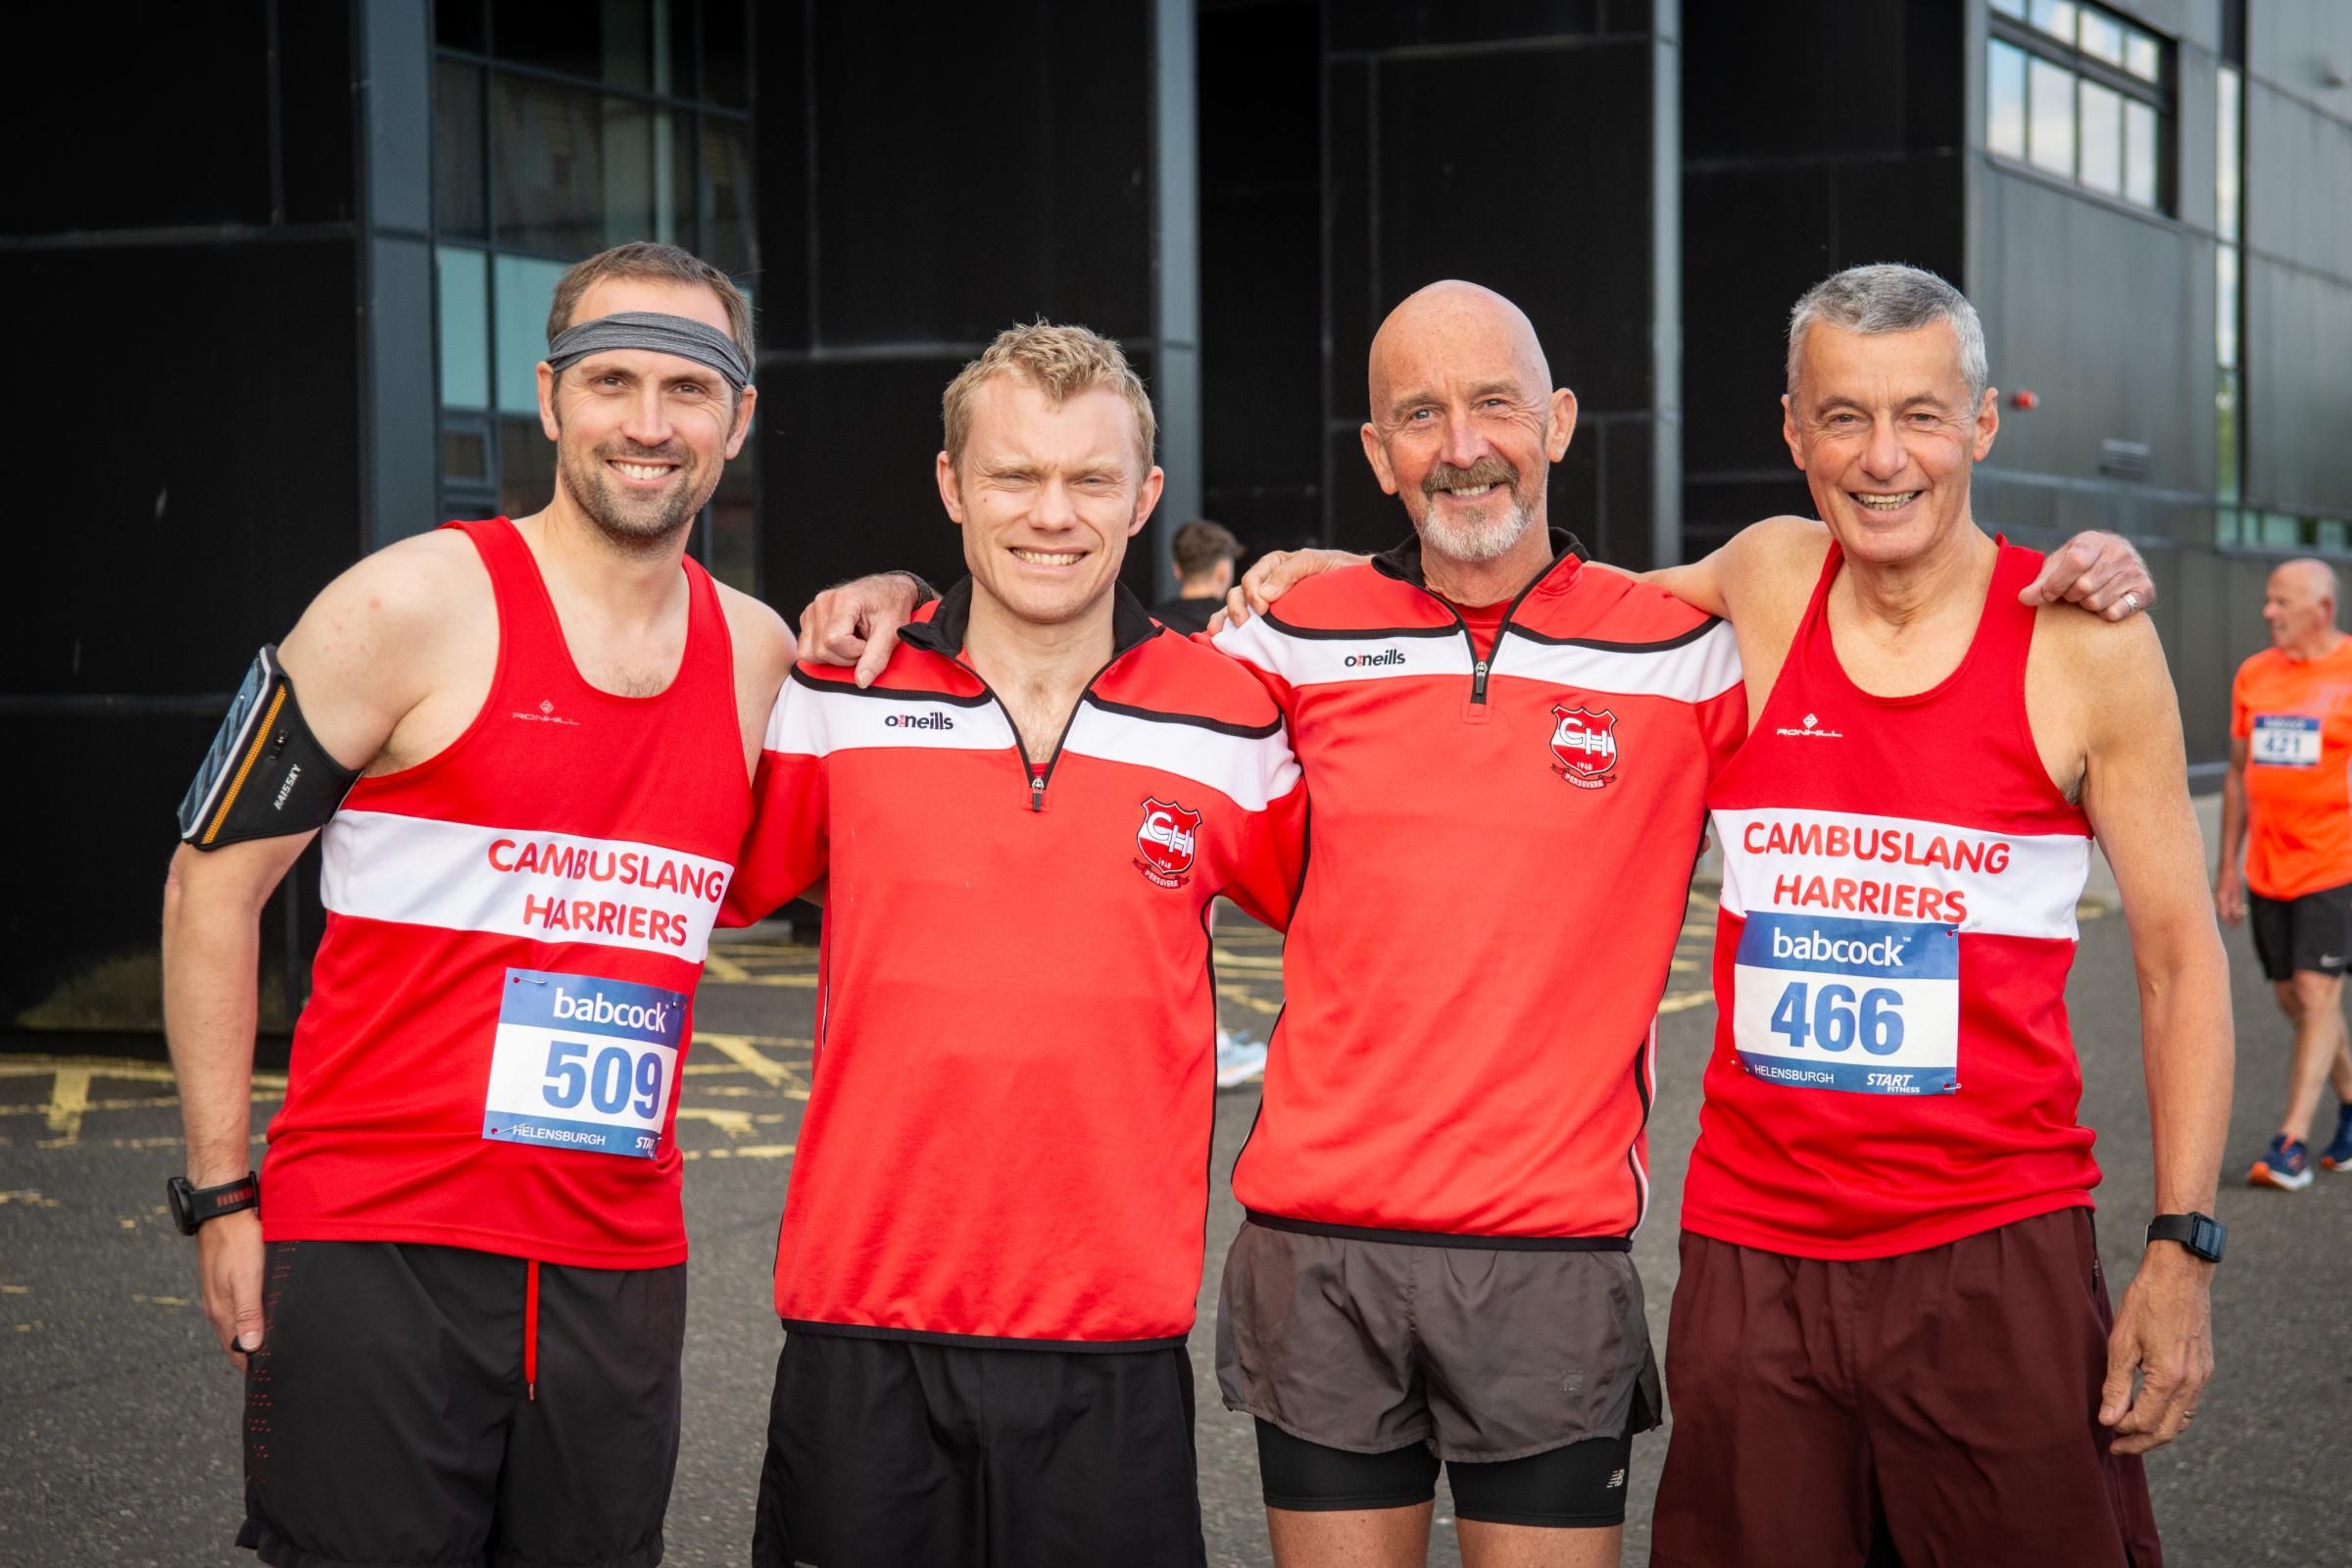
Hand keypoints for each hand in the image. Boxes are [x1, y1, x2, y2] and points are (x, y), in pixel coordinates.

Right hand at [197, 1208, 265, 1369]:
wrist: (223, 1209)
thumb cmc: (238, 1242)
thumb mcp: (247, 1279)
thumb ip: (249, 1313)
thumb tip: (251, 1349)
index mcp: (222, 1312)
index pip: (237, 1353)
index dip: (255, 1366)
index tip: (276, 1375)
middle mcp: (218, 1307)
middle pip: (238, 1341)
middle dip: (257, 1354)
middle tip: (284, 1363)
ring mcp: (221, 1293)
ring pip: (239, 1323)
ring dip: (256, 1335)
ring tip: (280, 1343)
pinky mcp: (228, 1279)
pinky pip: (241, 1306)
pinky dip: (254, 1316)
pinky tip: (269, 1313)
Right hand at [797, 573, 925, 687]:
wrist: (888, 591)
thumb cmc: (891, 606)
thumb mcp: (891, 633)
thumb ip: (876, 657)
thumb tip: (861, 681)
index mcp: (843, 600)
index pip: (833, 640)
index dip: (854, 651)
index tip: (869, 644)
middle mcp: (822, 603)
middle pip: (821, 650)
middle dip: (846, 657)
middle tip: (864, 645)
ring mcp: (812, 610)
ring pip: (809, 652)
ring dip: (834, 656)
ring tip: (853, 643)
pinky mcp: (808, 620)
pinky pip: (806, 649)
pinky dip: (825, 653)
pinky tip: (842, 643)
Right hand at [1215, 548, 1368, 630]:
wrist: (1360, 590)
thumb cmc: (1340, 573)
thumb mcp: (1316, 563)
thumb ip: (1290, 573)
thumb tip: (1265, 595)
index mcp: (1277, 566)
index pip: (1255, 576)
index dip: (1253, 591)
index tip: (1263, 609)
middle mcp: (1268, 584)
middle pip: (1241, 591)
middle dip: (1237, 606)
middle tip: (1245, 623)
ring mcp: (1267, 604)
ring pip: (1237, 606)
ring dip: (1226, 617)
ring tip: (1219, 631)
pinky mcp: (1270, 623)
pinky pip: (1245, 623)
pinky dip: (1227, 628)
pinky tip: (1217, 638)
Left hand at [2019, 533, 2153, 619]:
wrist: (2117, 562)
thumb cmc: (2079, 565)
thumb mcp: (2058, 565)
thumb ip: (2040, 582)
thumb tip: (2023, 598)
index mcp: (2093, 541)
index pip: (2075, 562)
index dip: (2056, 584)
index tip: (2048, 595)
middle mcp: (2118, 553)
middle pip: (2084, 587)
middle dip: (2071, 595)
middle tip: (2073, 591)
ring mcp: (2134, 570)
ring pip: (2097, 602)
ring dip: (2086, 605)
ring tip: (2089, 594)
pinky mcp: (2145, 590)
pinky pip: (2115, 613)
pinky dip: (2105, 614)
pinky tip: (2106, 602)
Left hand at [2098, 1241, 2214, 1454]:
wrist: (2181, 1274)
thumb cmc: (2147, 1301)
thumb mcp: (2122, 1341)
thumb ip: (2116, 1385)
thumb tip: (2108, 1420)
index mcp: (2170, 1378)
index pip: (2144, 1421)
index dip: (2122, 1430)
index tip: (2104, 1429)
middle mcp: (2192, 1383)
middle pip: (2167, 1430)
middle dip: (2141, 1443)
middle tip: (2116, 1448)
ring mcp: (2203, 1376)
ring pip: (2181, 1420)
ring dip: (2158, 1432)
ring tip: (2132, 1435)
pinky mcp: (2205, 1368)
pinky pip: (2190, 1404)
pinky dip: (2171, 1415)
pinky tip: (2153, 1411)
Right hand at [2214, 871, 2243, 925]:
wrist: (2226, 869)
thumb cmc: (2232, 880)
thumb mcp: (2237, 894)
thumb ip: (2236, 906)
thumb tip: (2237, 917)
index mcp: (2221, 899)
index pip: (2224, 915)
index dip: (2230, 922)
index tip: (2235, 926)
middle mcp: (2217, 899)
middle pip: (2222, 914)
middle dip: (2229, 919)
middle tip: (2236, 923)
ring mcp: (2216, 897)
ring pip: (2222, 910)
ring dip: (2228, 914)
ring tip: (2236, 917)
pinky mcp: (2218, 895)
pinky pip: (2222, 905)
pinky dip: (2227, 909)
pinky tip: (2233, 909)